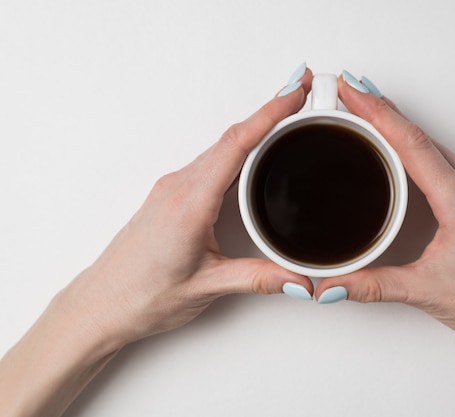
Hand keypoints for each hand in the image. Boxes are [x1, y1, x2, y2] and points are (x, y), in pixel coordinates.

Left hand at [57, 70, 314, 347]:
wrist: (101, 304)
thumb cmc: (141, 295)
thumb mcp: (207, 287)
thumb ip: (258, 279)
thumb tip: (299, 279)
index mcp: (190, 204)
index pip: (237, 145)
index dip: (269, 114)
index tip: (294, 93)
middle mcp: (179, 187)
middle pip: (232, 137)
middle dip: (270, 111)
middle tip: (301, 94)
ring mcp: (173, 188)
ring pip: (220, 146)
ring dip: (254, 128)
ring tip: (286, 117)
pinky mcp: (172, 195)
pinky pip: (210, 161)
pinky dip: (237, 147)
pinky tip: (252, 151)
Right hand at [316, 74, 454, 416]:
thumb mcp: (426, 291)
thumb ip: (373, 285)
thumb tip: (333, 283)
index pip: (414, 144)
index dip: (379, 114)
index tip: (353, 92)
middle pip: (423, 137)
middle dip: (384, 111)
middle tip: (349, 95)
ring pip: (437, 147)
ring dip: (402, 129)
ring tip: (369, 116)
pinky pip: (449, 161)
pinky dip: (420, 149)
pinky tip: (404, 151)